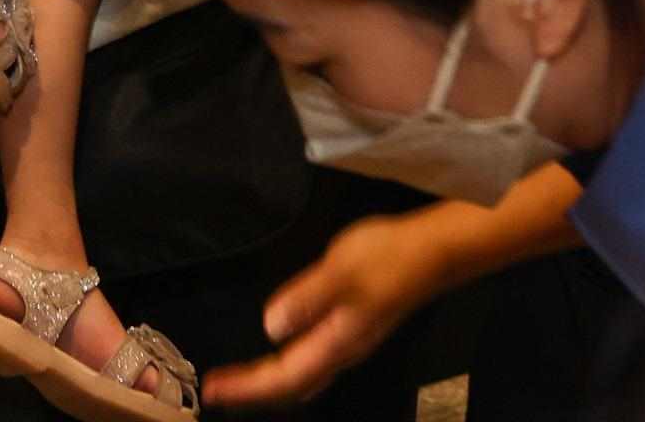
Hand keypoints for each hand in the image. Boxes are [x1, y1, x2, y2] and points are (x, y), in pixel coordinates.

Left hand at [203, 209, 451, 409]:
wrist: (431, 253)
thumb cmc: (389, 258)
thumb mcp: (341, 270)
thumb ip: (306, 298)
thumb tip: (271, 326)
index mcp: (335, 342)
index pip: (283, 378)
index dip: (246, 387)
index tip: (214, 389)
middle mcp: (340, 351)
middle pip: (290, 386)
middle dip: (250, 391)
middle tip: (214, 389)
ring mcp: (347, 341)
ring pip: (300, 377)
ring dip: (266, 380)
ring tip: (238, 380)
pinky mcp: (351, 327)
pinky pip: (310, 361)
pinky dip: (284, 366)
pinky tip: (278, 353)